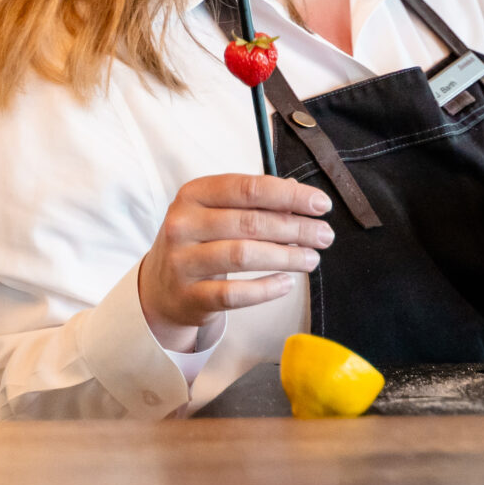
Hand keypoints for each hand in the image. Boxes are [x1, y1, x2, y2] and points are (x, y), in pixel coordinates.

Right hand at [137, 174, 334, 350]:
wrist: (159, 287)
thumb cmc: (200, 241)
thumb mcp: (219, 212)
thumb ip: (257, 202)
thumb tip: (302, 195)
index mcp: (194, 194)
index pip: (249, 188)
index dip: (289, 196)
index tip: (321, 205)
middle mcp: (183, 224)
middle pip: (251, 222)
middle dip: (296, 229)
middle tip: (325, 235)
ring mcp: (182, 261)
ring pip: (243, 255)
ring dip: (286, 257)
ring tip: (312, 259)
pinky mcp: (189, 296)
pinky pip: (234, 294)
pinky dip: (265, 289)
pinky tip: (287, 284)